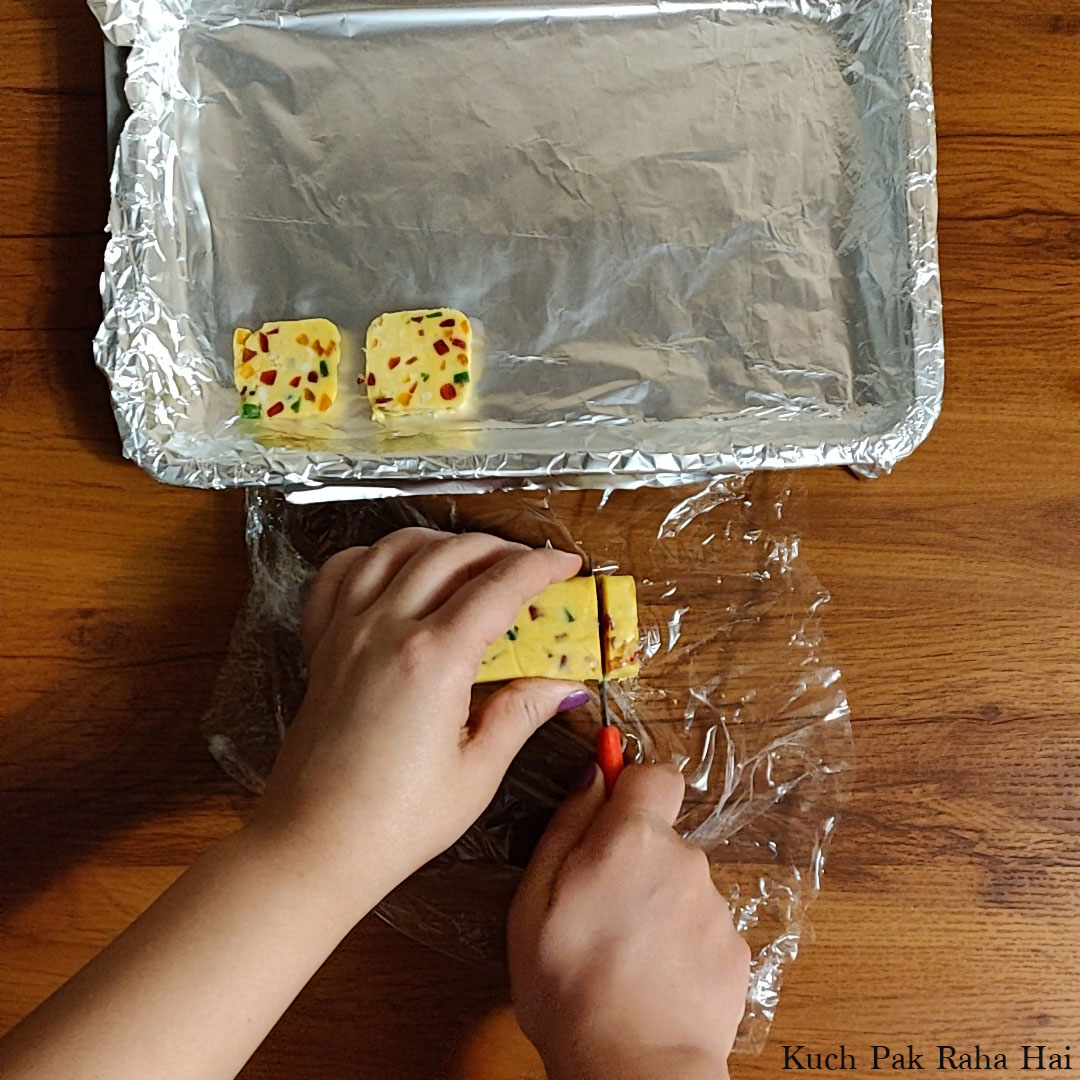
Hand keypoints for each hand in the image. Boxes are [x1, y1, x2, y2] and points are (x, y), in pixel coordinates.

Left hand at [251, 528, 587, 910]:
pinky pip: (341, 575)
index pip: (497, 587)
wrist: (313, 845)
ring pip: (394, 550)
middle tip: (529, 565)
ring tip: (471, 558)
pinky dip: (372, 556)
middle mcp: (386, 630)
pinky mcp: (321, 646)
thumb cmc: (397, 821)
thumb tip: (564, 685)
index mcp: (433, 659)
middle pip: (449, 555)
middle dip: (498, 548)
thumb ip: (521, 713)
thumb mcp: (476, 772)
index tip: (567, 564)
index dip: (539, 567)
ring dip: (440, 542)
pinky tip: (395, 569)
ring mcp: (346, 632)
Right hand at [508, 764, 750, 1079]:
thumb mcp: (534, 899)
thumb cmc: (569, 988)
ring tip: (622, 956)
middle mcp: (685, 862)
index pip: (655, 774)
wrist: (633, 1071)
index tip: (608, 813)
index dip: (631, 788)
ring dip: (656, 906)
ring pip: (680, 886)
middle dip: (633, 861)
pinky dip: (680, 944)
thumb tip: (593, 774)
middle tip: (598, 910)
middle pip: (661, 838)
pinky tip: (652, 978)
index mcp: (634, 840)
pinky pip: (701, 927)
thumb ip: (568, 824)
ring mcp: (716, 908)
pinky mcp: (735, 950)